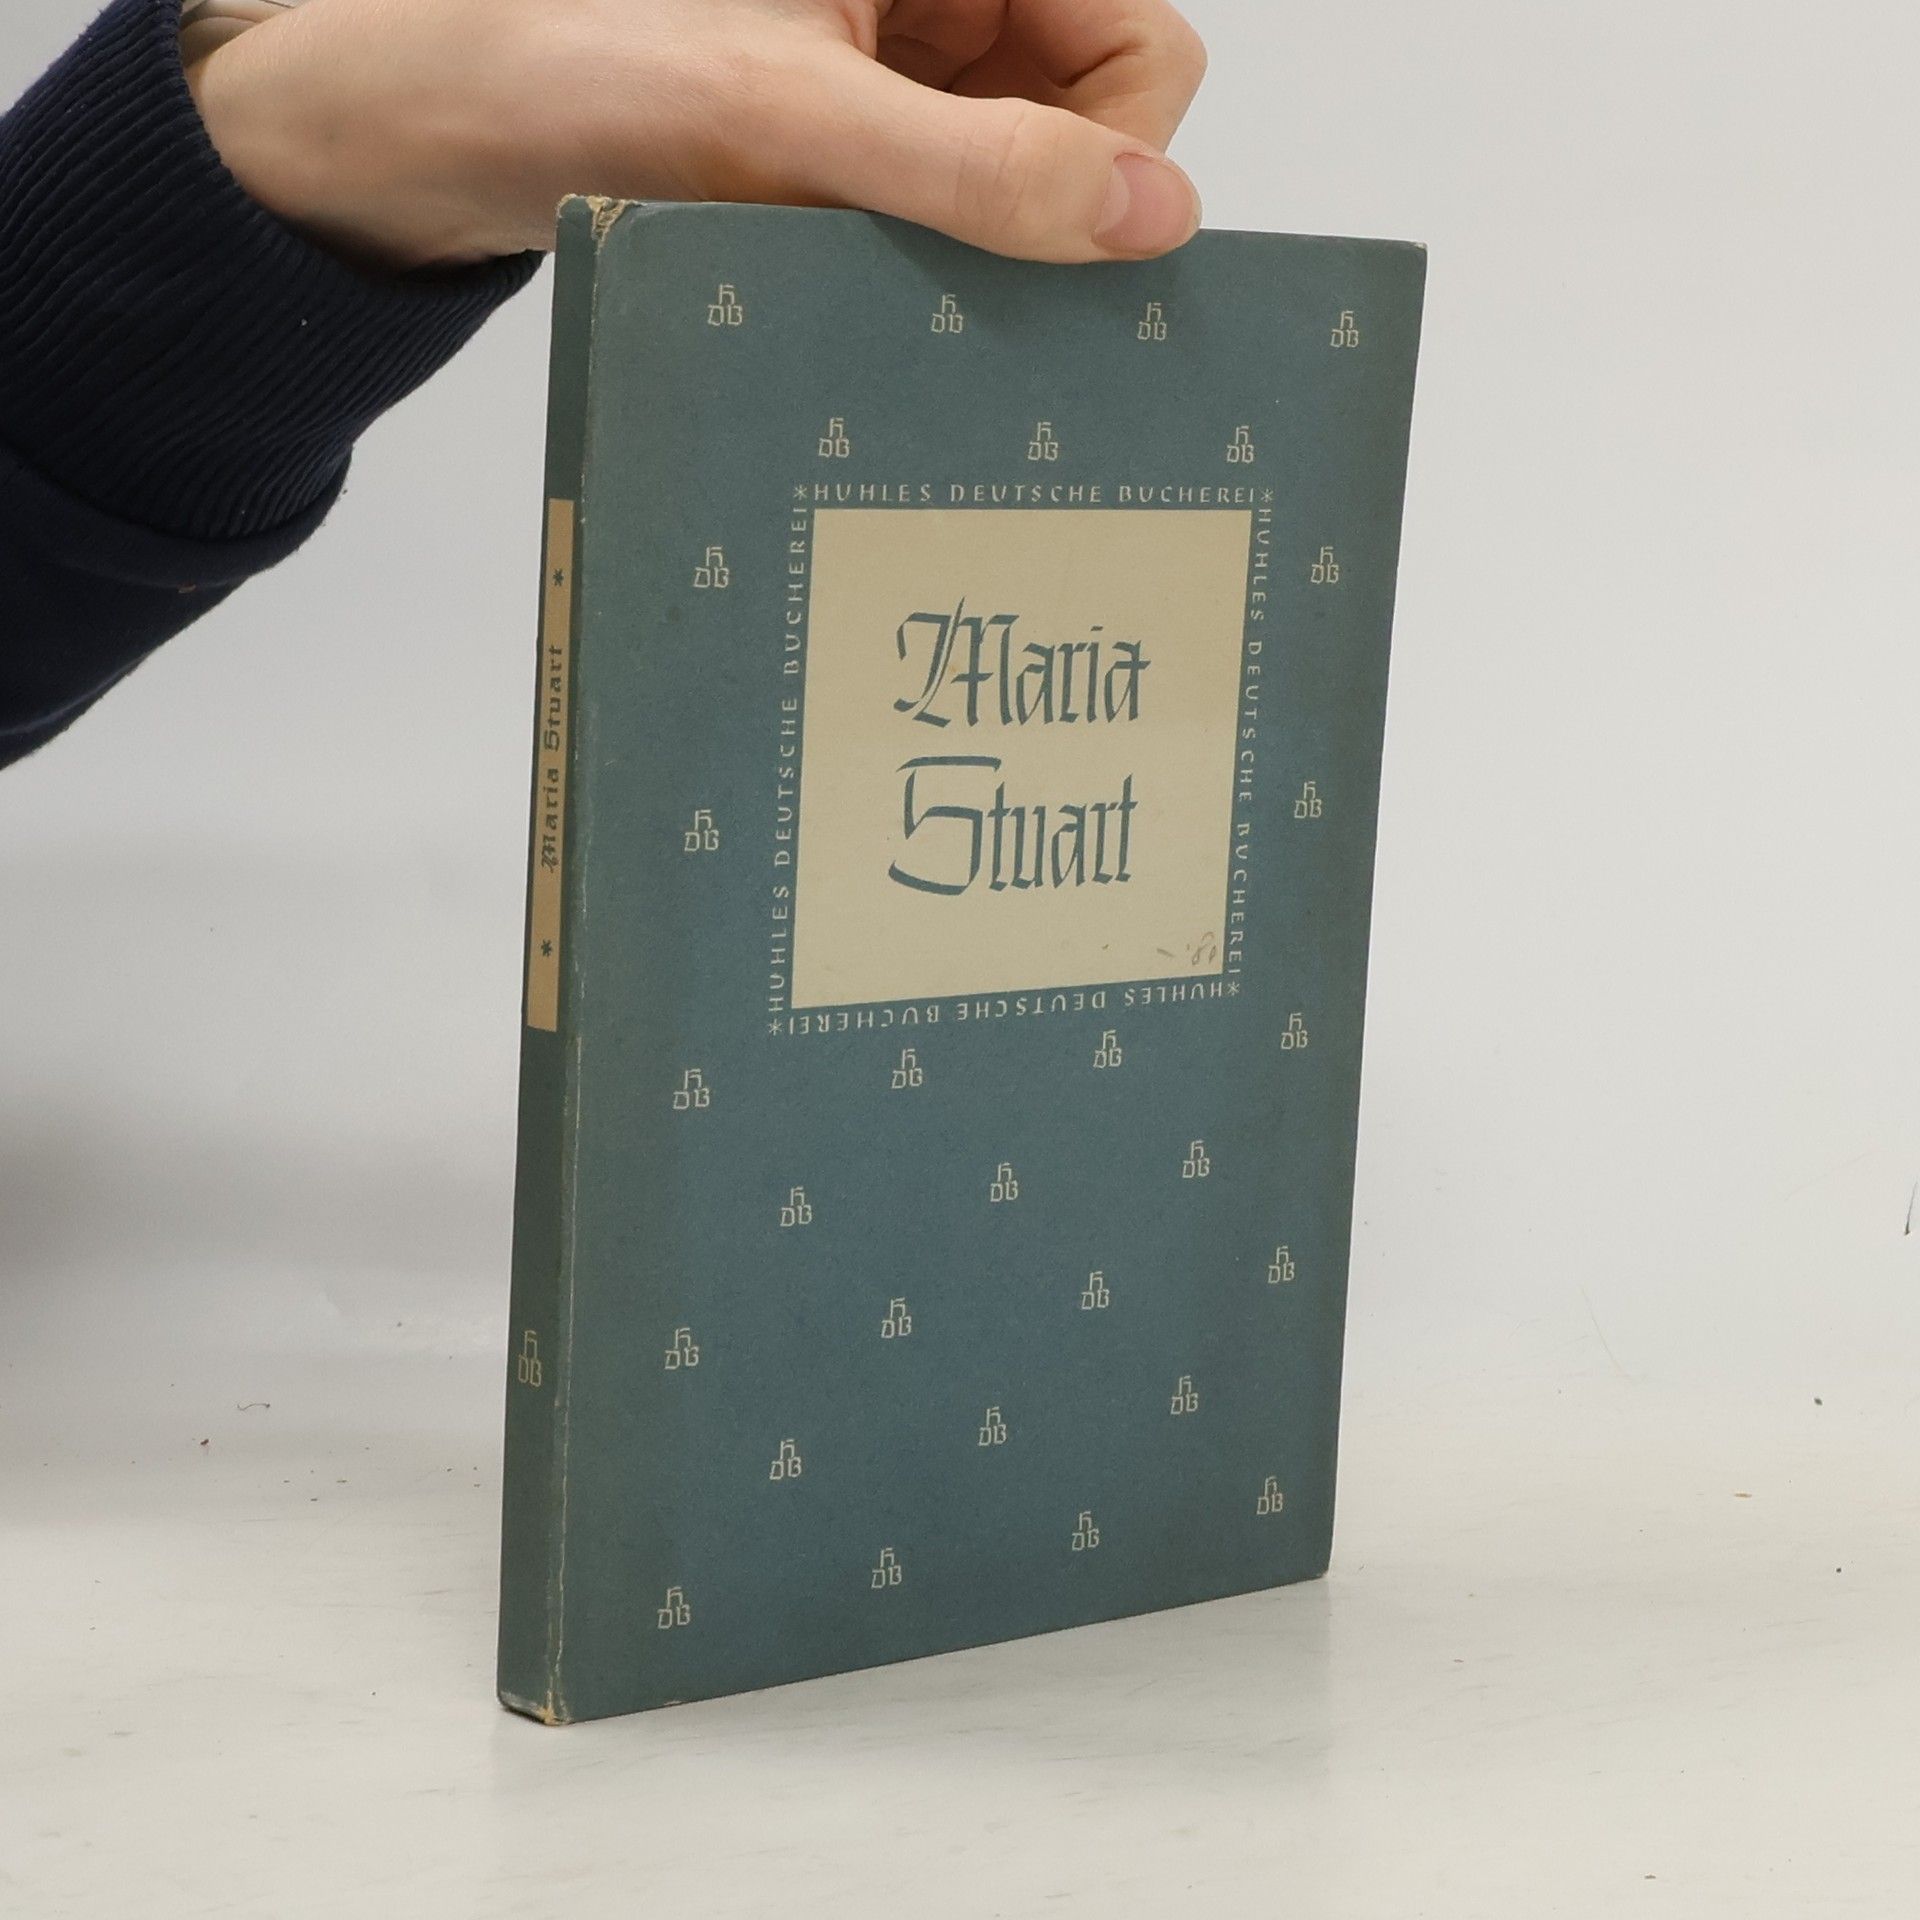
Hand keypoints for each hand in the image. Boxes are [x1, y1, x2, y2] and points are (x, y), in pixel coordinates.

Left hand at [185, 0, 1207, 273]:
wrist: (456, 125)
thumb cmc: (592, 72)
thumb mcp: (798, 122)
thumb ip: (978, 169)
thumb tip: (1153, 217)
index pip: (1143, 46)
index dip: (1115, 150)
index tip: (1038, 236)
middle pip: (1093, 113)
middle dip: (1039, 204)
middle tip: (943, 268)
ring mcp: (907, 68)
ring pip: (1026, 171)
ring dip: (978, 244)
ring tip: (875, 268)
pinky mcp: (862, 133)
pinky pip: (952, 204)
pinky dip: (927, 259)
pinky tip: (861, 279)